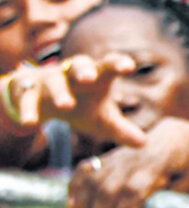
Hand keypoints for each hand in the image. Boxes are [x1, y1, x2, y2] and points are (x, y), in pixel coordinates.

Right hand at [2, 55, 145, 146]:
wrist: (40, 99)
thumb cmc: (81, 105)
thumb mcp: (102, 118)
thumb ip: (121, 129)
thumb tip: (144, 143)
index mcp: (95, 76)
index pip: (108, 66)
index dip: (118, 63)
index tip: (129, 66)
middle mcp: (72, 74)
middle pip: (79, 65)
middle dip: (84, 70)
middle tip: (91, 78)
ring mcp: (48, 80)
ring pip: (53, 81)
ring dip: (59, 92)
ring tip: (66, 105)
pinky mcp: (27, 91)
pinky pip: (26, 98)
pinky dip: (28, 109)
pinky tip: (30, 122)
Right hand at [68, 117, 188, 207]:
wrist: (176, 132)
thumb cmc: (184, 162)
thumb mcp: (187, 182)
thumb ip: (171, 200)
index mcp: (154, 169)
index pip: (132, 193)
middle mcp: (131, 163)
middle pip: (106, 191)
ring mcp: (116, 159)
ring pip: (91, 182)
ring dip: (86, 207)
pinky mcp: (108, 158)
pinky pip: (84, 170)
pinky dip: (75, 187)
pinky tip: (73, 205)